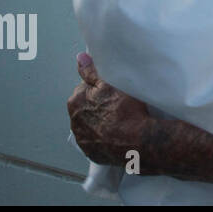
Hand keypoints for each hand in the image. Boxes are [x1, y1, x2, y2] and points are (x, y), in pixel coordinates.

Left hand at [66, 53, 153, 168]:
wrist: (138, 141)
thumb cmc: (125, 111)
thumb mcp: (110, 83)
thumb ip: (91, 71)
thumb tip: (80, 59)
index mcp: (75, 102)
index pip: (84, 89)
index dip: (99, 88)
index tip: (111, 91)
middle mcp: (74, 122)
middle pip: (86, 107)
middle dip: (97, 105)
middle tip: (117, 104)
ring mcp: (83, 139)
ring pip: (90, 124)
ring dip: (100, 121)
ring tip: (118, 119)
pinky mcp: (92, 152)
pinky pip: (96, 141)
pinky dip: (103, 137)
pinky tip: (116, 133)